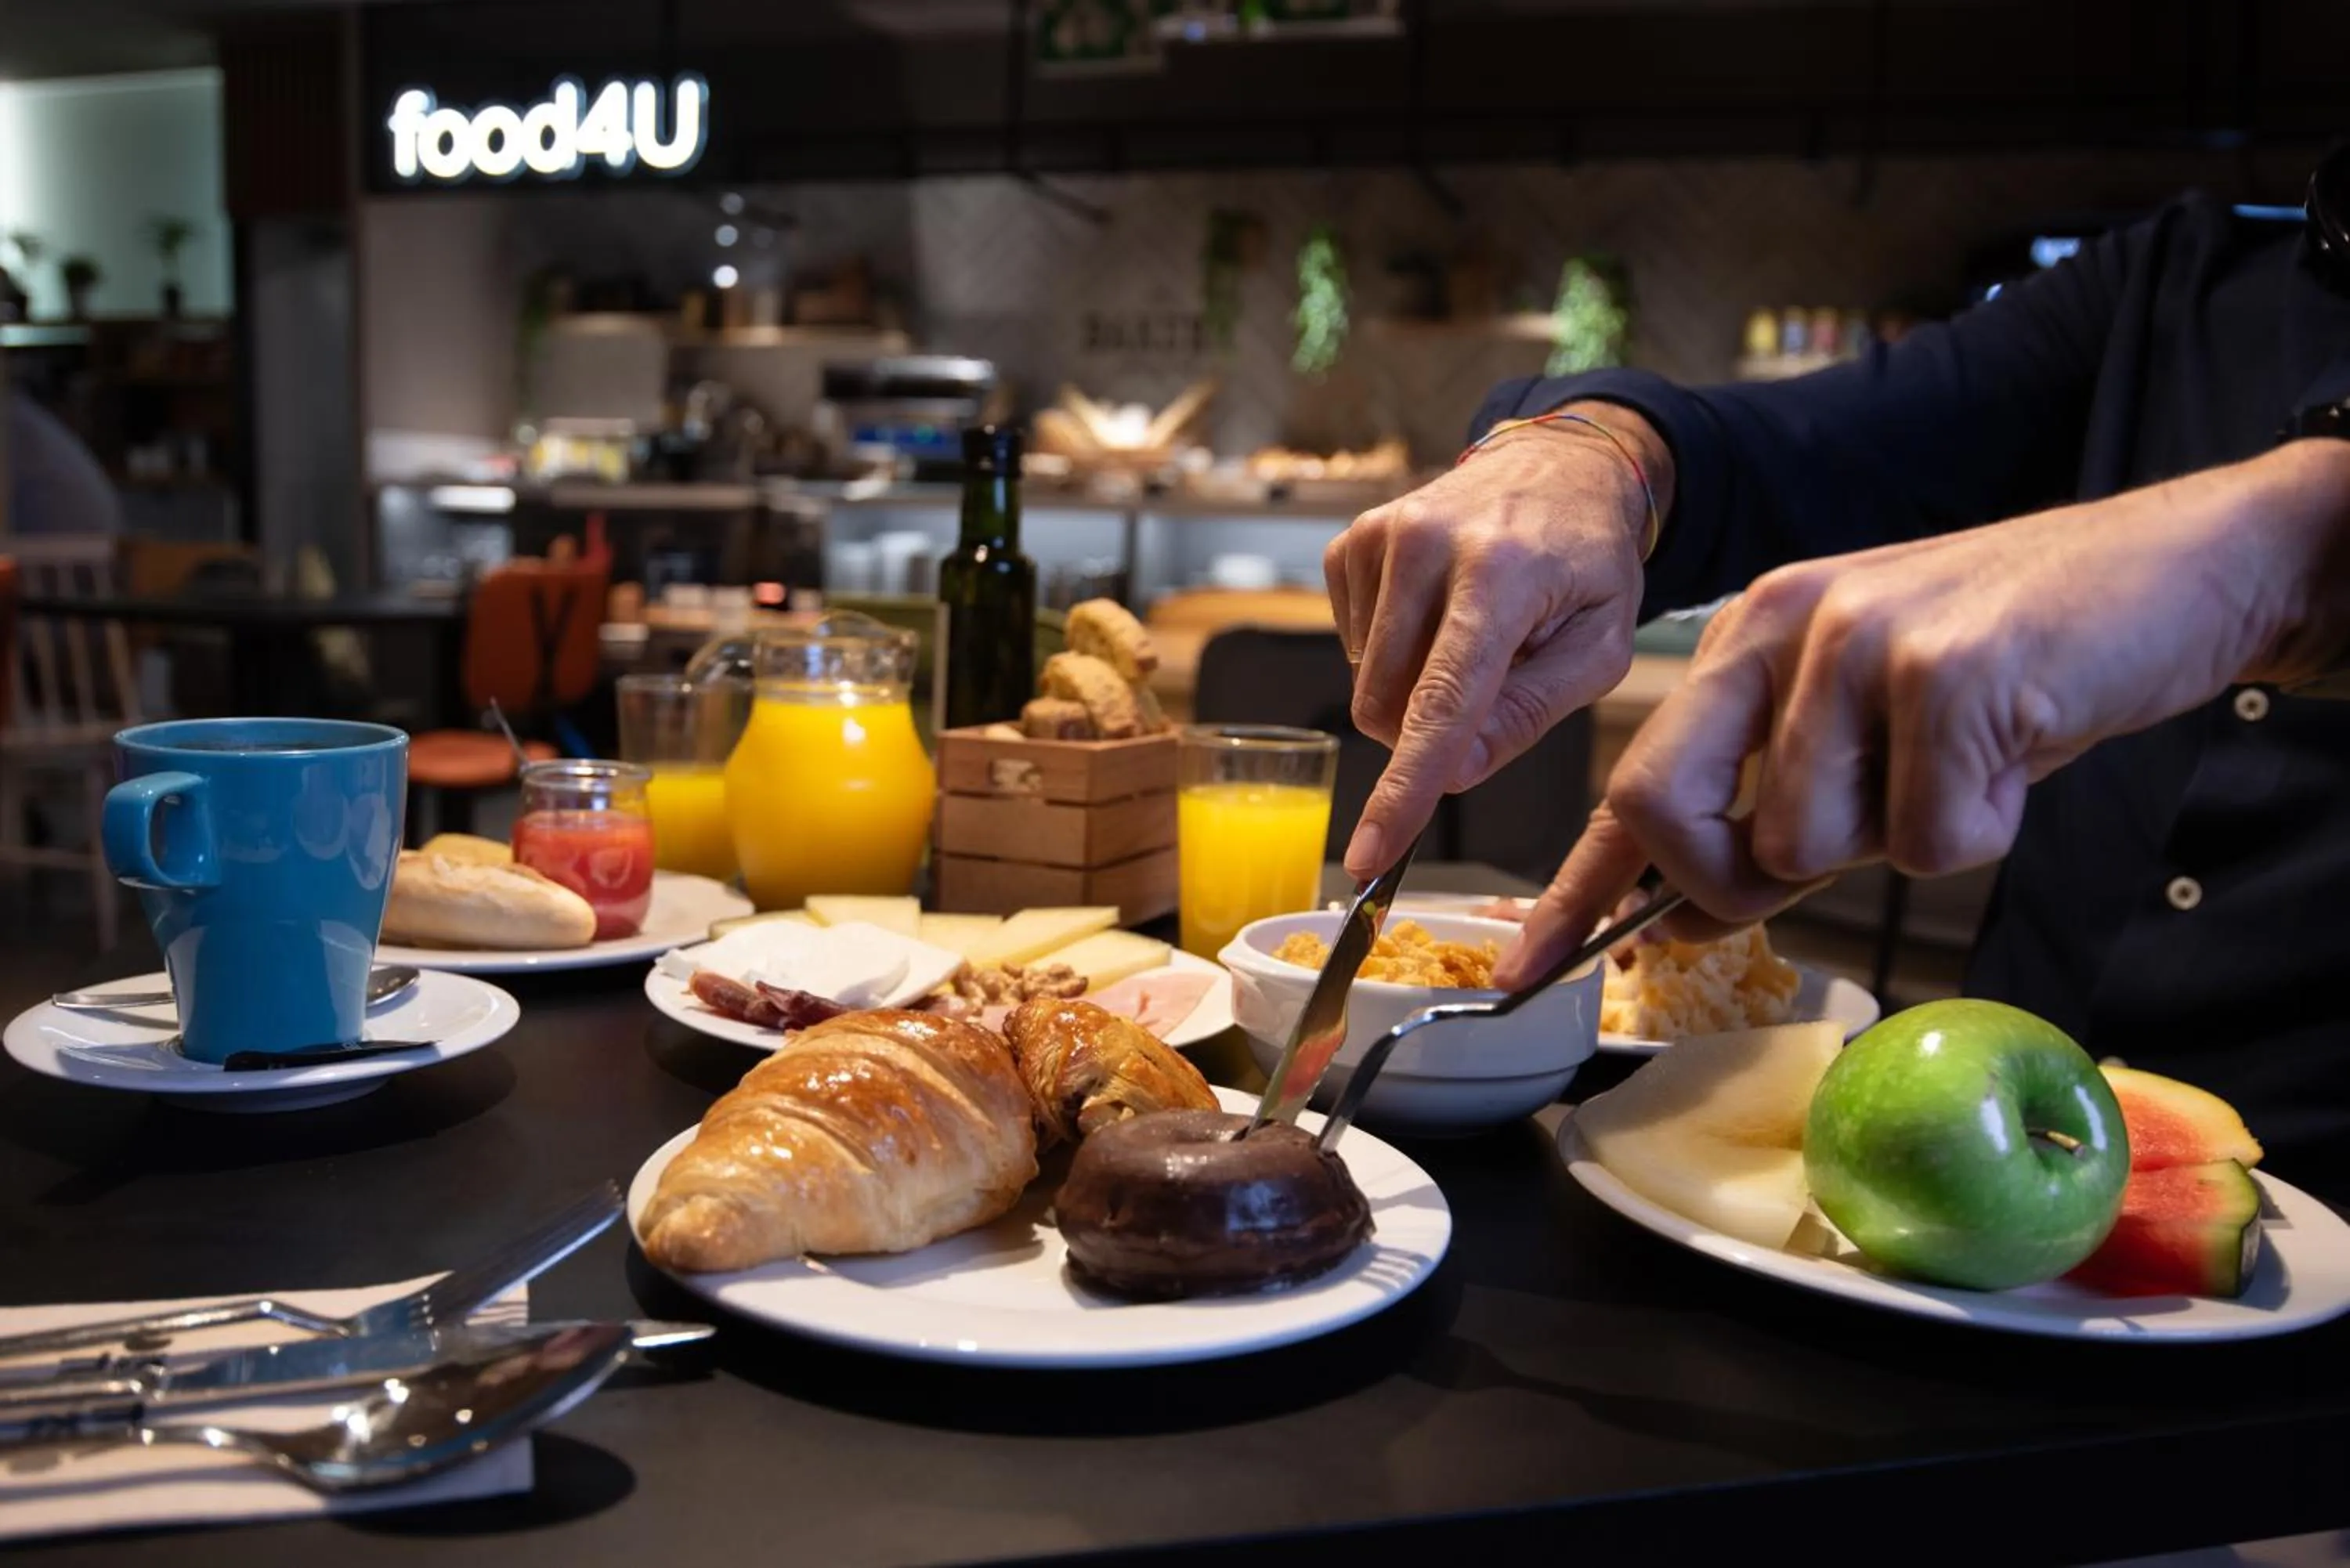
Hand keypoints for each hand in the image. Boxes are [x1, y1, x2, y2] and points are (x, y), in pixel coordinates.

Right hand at [1326, 405, 1669, 878]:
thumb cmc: (1588, 564)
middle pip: (1390, 707)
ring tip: (1473, 634)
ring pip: (1366, 685)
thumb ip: (1528, 715)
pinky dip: (1394, 653)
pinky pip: (1352, 649)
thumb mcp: (1598, 649)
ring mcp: (1379, 538)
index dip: (1404, 790)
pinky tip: (1437, 614)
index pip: (1440, 703)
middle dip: (1432, 731)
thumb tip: (1451, 773)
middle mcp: (1426, 545)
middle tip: (1496, 680)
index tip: (1368, 855)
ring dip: (1416, 689)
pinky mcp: (1350, 543)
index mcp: (1500, 574)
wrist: (1560, 468)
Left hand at [1495, 440, 2349, 987]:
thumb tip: (1681, 916)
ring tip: (1963, 762)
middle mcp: (1780, 626)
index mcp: (1748, 639)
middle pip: (1668, 811)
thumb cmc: (2014, 662)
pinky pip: (1927, 837)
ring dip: (1898, 838)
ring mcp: (1857, 641)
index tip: (1522, 967)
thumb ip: (1773, 816)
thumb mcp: (1870, 732)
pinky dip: (1981, 826)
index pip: (1631, 784)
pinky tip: (2015, 754)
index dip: (1572, 891)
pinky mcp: (1946, 670)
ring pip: (1807, 843)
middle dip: (1735, 880)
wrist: (2168, 574)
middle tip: (1839, 847)